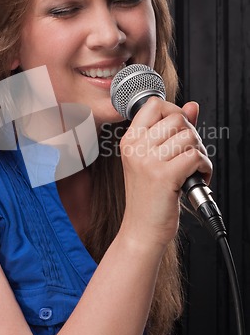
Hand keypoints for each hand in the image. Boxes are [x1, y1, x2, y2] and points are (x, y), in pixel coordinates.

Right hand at [119, 98, 211, 246]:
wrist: (142, 229)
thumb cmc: (149, 196)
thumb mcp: (154, 159)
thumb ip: (172, 130)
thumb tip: (192, 106)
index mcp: (130, 140)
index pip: (154, 105)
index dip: (174, 111)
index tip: (180, 128)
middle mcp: (136, 147)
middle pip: (177, 118)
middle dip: (192, 134)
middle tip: (189, 154)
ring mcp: (148, 161)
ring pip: (189, 136)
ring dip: (200, 152)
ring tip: (193, 168)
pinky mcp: (163, 176)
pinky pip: (195, 156)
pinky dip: (204, 167)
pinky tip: (197, 177)